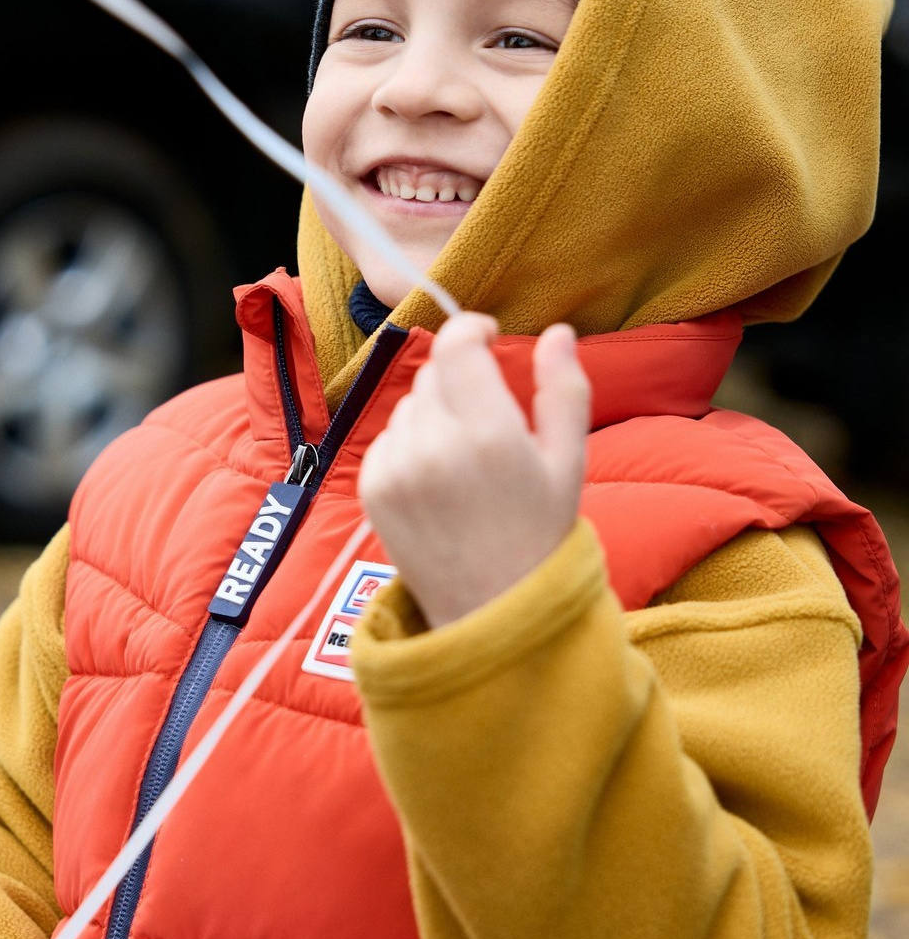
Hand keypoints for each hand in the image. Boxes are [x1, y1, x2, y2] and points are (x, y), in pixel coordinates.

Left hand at [359, 311, 588, 627]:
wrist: (490, 609)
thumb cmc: (538, 533)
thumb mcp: (568, 461)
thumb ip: (564, 390)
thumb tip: (558, 332)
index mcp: (488, 434)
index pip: (456, 345)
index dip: (470, 329)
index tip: (486, 336)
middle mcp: (434, 446)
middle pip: (433, 372)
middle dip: (459, 381)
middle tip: (487, 422)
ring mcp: (395, 469)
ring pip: (409, 404)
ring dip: (434, 413)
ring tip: (463, 461)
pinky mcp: (371, 489)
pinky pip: (387, 438)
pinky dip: (409, 445)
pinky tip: (437, 481)